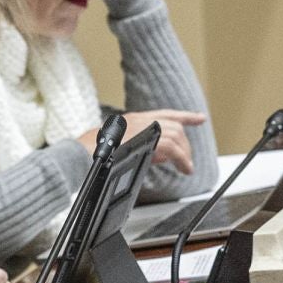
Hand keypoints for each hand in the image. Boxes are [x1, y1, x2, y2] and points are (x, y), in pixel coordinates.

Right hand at [78, 109, 206, 175]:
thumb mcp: (122, 148)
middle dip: (185, 145)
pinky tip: (184, 168)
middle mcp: (140, 119)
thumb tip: (163, 157)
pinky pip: (171, 147)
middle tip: (187, 161)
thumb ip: (144, 150)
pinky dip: (181, 159)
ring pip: (175, 136)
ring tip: (186, 168)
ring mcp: (142, 126)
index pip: (166, 114)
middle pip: (174, 126)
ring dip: (184, 154)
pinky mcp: (144, 137)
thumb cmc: (95, 154)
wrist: (83, 154)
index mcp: (134, 119)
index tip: (199, 118)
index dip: (185, 116)